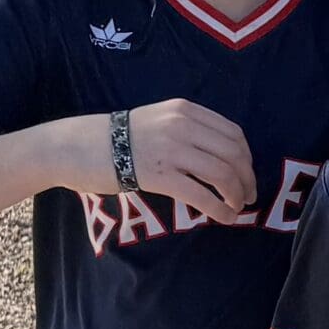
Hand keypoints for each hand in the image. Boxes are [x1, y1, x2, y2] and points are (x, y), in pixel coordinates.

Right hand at [105, 99, 257, 218]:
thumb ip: (189, 130)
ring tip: (236, 207)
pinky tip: (225, 218)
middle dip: (247, 179)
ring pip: (223, 175)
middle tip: (248, 195)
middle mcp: (182, 126)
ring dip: (237, 195)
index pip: (233, 134)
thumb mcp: (159, 120)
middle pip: (234, 154)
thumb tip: (224, 157)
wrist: (80, 146)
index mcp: (185, 110)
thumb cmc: (120, 138)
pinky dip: (220, 209)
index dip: (247, 158)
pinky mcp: (160, 175)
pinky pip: (203, 195)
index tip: (247, 174)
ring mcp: (171, 150)